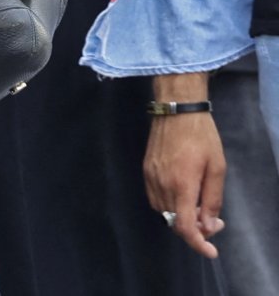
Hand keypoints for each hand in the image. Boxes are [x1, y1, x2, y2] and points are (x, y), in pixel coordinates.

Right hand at [145, 111, 225, 258]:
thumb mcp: (217, 167)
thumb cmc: (202, 137)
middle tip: (214, 222)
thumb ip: (212, 199)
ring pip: (164, 212)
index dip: (197, 244)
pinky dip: (170, 206)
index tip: (210, 252)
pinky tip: (183, 197)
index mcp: (182, 184)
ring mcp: (150, 177)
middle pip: (174, 222)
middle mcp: (161, 184)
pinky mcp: (145, 170)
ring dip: (182, 218)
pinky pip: (155, 198)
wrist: (176, 110)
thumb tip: (208, 224)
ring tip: (199, 207)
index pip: (185, 226)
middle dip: (195, 229)